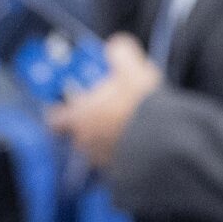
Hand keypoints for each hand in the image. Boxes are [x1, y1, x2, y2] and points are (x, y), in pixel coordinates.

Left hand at [46, 34, 162, 170]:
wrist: (166, 143)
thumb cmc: (141, 106)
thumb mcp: (132, 70)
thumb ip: (121, 54)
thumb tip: (116, 46)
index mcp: (80, 117)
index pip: (56, 119)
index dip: (61, 112)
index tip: (69, 105)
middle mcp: (86, 142)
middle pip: (77, 135)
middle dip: (89, 125)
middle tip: (106, 112)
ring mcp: (103, 161)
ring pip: (98, 150)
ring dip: (107, 140)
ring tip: (129, 128)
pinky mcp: (122, 175)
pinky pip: (118, 163)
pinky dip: (125, 155)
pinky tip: (141, 144)